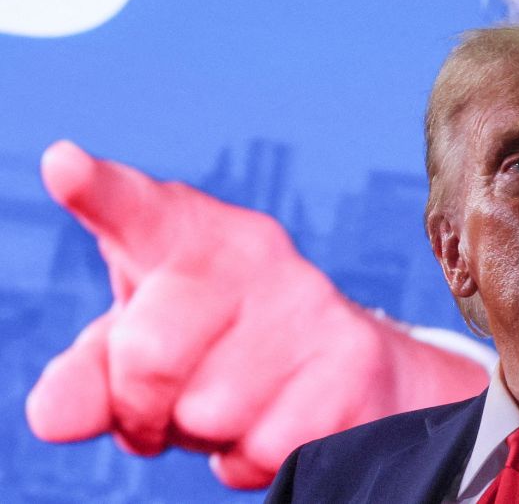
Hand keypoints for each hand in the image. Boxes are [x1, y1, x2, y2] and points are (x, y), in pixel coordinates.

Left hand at [26, 141, 488, 488]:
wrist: (344, 371)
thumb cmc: (217, 352)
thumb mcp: (137, 354)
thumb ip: (86, 377)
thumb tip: (54, 416)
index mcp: (189, 235)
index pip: (139, 211)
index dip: (99, 192)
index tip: (63, 167)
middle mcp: (256, 254)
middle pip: (151, 356)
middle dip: (144, 409)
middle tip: (169, 408)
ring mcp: (311, 303)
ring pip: (210, 415)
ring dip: (208, 438)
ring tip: (240, 406)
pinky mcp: (354, 361)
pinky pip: (263, 450)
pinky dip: (254, 461)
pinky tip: (280, 422)